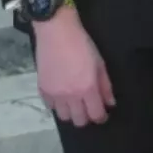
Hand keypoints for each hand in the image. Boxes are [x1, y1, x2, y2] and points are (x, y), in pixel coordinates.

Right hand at [31, 9, 114, 126]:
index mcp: (87, 88)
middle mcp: (70, 96)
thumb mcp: (99, 63)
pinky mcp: (42, 89)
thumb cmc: (82, 44)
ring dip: (71, 113)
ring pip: (63, 117)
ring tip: (74, 103)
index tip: (102, 115)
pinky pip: (50, 107)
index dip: (101, 117)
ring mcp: (54, 94)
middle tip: (88, 109)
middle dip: (86, 118)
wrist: (56, 31)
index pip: (95, 114)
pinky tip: (61, 96)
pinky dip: (57, 105)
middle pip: (79, 121)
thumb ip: (105, 86)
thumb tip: (110, 103)